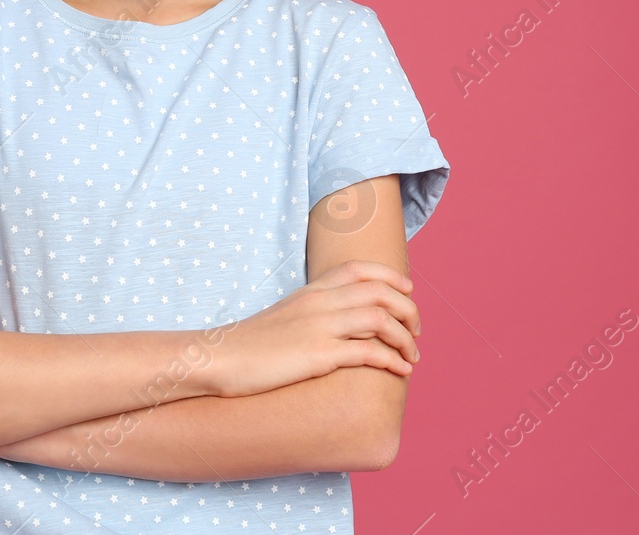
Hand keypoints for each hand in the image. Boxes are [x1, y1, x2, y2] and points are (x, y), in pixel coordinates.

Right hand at [206, 259, 421, 397]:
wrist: (221, 358)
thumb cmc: (251, 344)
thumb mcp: (285, 316)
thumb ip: (312, 311)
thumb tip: (339, 321)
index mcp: (312, 290)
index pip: (360, 268)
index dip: (392, 276)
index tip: (409, 292)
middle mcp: (319, 302)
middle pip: (380, 291)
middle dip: (409, 309)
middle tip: (417, 330)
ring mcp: (320, 326)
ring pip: (381, 318)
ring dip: (406, 337)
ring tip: (413, 355)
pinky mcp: (318, 354)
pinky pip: (368, 352)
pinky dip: (392, 360)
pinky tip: (401, 370)